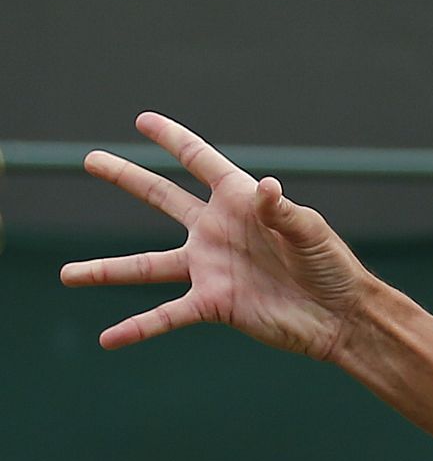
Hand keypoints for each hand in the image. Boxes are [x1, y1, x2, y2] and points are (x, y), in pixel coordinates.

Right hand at [60, 112, 373, 359]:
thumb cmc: (330, 265)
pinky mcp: (213, 304)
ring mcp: (210, 267)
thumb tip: (268, 188)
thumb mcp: (310, 231)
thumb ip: (285, 211)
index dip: (173, 140)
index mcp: (241, 201)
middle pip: (162, 199)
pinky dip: (138, 327)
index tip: (143, 120)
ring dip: (106, 270)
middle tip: (90, 159)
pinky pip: (167, 315)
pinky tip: (108, 339)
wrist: (338, 314)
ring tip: (66, 274)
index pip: (201, 162)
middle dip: (127, 177)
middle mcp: (217, 231)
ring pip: (147, 265)